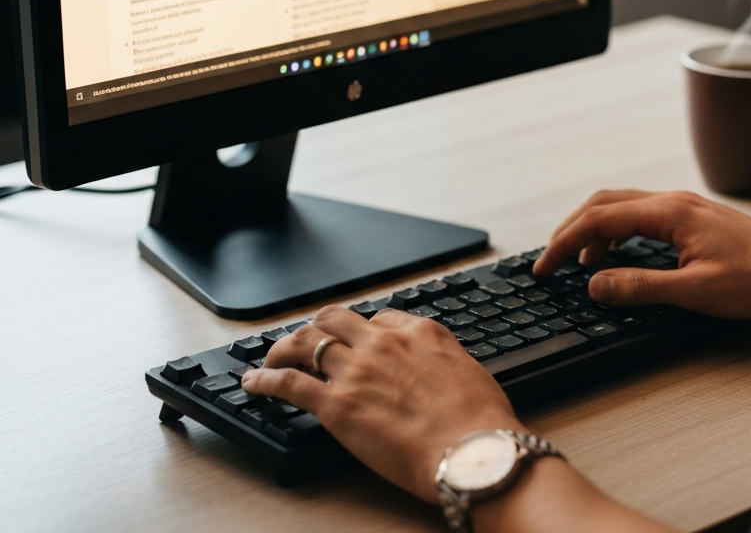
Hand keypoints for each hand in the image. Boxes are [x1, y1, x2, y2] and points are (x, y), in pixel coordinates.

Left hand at [239, 305, 520, 500]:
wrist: (471, 450)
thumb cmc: (479, 421)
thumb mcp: (467, 370)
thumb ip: (441, 359)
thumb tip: (433, 365)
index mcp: (419, 331)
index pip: (378, 317)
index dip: (361, 331)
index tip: (354, 342)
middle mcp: (383, 342)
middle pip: (335, 319)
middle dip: (317, 327)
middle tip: (306, 339)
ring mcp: (357, 371)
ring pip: (307, 341)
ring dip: (284, 346)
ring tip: (273, 355)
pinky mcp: (337, 405)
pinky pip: (289, 383)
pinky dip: (266, 379)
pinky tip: (254, 382)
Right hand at [534, 189, 750, 326]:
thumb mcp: (696, 291)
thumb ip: (641, 286)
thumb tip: (595, 284)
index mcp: (668, 211)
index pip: (599, 218)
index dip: (566, 242)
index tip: (545, 265)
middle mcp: (672, 200)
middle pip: (604, 203)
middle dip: (572, 229)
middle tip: (552, 259)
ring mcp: (683, 206)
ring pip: (621, 206)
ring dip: (594, 228)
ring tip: (581, 262)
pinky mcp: (692, 217)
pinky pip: (640, 214)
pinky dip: (616, 230)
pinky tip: (618, 255)